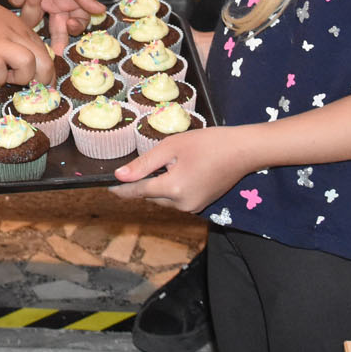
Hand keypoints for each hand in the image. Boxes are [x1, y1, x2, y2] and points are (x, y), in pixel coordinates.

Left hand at [110, 126, 249, 212]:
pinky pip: (178, 199)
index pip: (138, 192)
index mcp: (173, 189)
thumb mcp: (172, 147)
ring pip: (164, 199)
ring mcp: (193, 207)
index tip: (107, 186)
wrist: (243, 151)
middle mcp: (182, 204)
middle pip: (151, 196)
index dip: (121, 189)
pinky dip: (172, 188)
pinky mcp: (202, 205)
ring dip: (158, 186)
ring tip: (164, 164)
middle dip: (142, 184)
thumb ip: (144, 164)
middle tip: (138, 166)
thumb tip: (120, 176)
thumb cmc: (208, 143)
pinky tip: (179, 170)